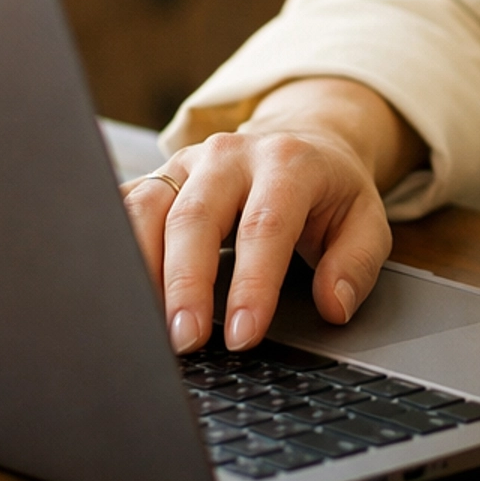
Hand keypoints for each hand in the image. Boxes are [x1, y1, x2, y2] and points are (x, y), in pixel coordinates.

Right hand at [123, 77, 423, 354]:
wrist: (303, 139)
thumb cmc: (330, 191)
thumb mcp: (366, 221)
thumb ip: (356, 264)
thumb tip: (333, 305)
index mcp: (287, 162)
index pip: (264, 225)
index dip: (252, 283)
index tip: (244, 336)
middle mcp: (230, 155)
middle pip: (196, 216)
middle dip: (186, 284)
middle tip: (185, 342)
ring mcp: (186, 163)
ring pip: (147, 208)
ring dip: (140, 270)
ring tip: (144, 327)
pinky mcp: (157, 177)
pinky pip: (123, 208)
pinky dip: (113, 250)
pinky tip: (115, 294)